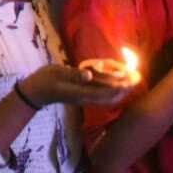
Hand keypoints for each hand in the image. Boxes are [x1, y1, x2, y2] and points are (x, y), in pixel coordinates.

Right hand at [19, 63, 135, 108]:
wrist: (36, 93)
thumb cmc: (44, 81)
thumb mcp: (57, 74)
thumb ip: (73, 74)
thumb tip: (89, 75)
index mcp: (80, 92)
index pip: (104, 92)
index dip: (119, 86)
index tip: (130, 78)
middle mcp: (85, 97)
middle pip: (110, 97)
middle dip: (124, 89)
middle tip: (136, 77)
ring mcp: (84, 98)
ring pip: (107, 98)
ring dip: (120, 90)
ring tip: (131, 79)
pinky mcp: (83, 96)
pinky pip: (102, 96)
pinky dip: (112, 90)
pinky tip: (116, 83)